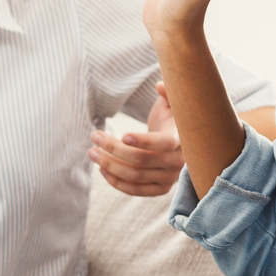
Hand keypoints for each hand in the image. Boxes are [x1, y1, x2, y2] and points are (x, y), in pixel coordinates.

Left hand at [91, 82, 186, 196]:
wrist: (178, 141)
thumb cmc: (172, 117)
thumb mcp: (172, 102)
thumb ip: (169, 92)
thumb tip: (160, 85)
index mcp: (182, 139)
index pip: (164, 144)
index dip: (143, 141)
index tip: (122, 134)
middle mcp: (178, 162)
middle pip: (142, 160)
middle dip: (114, 149)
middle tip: (94, 137)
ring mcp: (169, 178)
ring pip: (135, 176)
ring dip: (110, 165)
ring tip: (92, 152)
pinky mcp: (160, 189)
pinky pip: (136, 191)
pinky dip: (116, 182)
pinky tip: (102, 169)